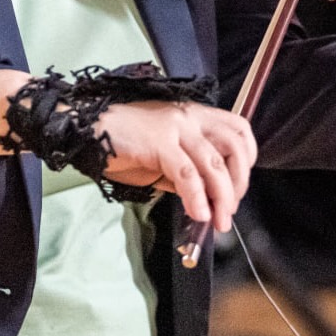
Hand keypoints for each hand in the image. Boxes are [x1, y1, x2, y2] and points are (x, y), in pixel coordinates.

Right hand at [96, 101, 257, 232]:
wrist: (88, 131)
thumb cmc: (122, 142)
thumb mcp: (163, 155)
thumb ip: (186, 171)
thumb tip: (207, 198)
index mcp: (194, 115)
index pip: (238, 130)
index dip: (247, 159)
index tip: (239, 187)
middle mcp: (190, 116)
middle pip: (233, 147)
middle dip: (238, 183)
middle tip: (229, 209)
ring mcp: (176, 127)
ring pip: (214, 163)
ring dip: (221, 197)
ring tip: (218, 220)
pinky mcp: (160, 142)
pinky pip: (187, 174)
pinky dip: (197, 197)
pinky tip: (198, 213)